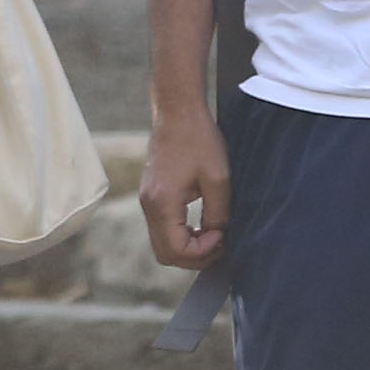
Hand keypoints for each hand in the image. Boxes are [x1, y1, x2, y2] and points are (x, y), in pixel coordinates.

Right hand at [141, 109, 230, 269]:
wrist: (177, 113)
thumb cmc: (198, 139)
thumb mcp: (218, 178)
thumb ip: (218, 213)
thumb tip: (219, 235)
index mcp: (163, 203)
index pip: (177, 250)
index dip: (203, 252)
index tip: (222, 236)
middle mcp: (149, 206)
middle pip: (165, 255)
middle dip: (194, 257)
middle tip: (220, 242)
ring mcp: (147, 202)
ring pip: (162, 245)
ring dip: (188, 247)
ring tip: (213, 234)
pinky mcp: (151, 197)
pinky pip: (162, 230)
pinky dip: (181, 236)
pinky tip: (200, 225)